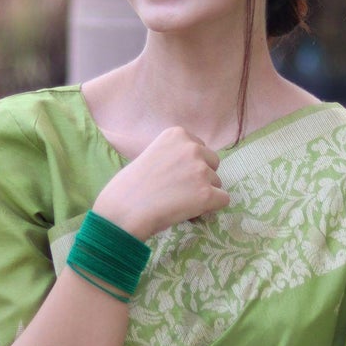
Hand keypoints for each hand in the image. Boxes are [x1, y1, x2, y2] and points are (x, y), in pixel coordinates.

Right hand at [92, 126, 229, 241]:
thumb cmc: (128, 186)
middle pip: (213, 163)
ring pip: (217, 183)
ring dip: (203, 193)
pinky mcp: (207, 194)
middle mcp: (193, 148)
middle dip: (201, 177)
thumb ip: (173, 155)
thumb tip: (190, 168)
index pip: (200, 148)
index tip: (174, 176)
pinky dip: (210, 208)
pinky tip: (190, 212)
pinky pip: (223, 200)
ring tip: (178, 203)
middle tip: (179, 191)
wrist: (123, 210)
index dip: (189, 166)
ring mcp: (201, 170)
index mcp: (177, 134)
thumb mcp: (151, 155)